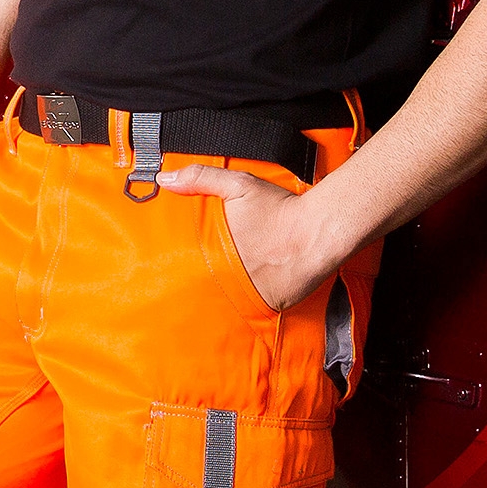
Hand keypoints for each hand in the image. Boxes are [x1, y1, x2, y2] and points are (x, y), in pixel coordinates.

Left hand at [153, 165, 336, 309]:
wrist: (321, 229)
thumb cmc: (281, 208)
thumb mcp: (239, 185)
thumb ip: (200, 179)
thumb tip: (165, 179)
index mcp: (216, 252)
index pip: (185, 268)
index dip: (178, 268)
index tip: (170, 269)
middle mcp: (232, 277)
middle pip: (205, 287)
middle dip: (198, 284)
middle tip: (194, 281)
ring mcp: (253, 294)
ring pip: (228, 300)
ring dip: (224, 295)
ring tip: (221, 289)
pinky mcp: (273, 304)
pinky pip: (254, 308)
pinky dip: (250, 302)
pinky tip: (247, 294)